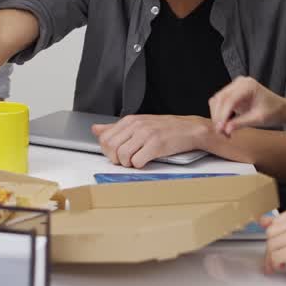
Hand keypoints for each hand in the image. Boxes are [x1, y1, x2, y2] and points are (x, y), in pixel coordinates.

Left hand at [91, 114, 207, 167]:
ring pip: (122, 155)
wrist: (189, 129)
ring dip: (127, 163)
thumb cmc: (165, 128)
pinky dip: (139, 165)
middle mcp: (136, 125)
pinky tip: (145, 161)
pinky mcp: (156, 145)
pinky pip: (137, 161)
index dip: (107, 150)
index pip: (104, 138)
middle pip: (111, 147)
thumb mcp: (138, 123)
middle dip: (115, 159)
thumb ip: (115, 128)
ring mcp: (146, 134)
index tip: (116, 154)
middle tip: (125, 160)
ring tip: (136, 160)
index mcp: (130, 120)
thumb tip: (96, 129)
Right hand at [208, 76, 285, 135]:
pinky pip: (220, 101)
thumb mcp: (258, 119)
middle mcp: (239, 82)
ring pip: (217, 100)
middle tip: (220, 133)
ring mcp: (235, 86)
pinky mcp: (232, 92)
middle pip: (220, 99)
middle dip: (218, 116)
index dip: (222, 115)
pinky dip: (219, 113)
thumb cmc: (273, 111)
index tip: (220, 129)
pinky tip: (224, 124)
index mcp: (248, 86)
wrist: (281, 108)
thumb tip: (225, 130)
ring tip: (223, 131)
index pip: (229, 100)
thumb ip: (241, 123)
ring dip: (217, 116)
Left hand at [261, 202, 285, 285]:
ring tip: (281, 262)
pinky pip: (276, 256)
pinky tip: (283, 265)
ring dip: (272, 257)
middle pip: (272, 232)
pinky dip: (276, 264)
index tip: (278, 244)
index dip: (275, 235)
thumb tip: (262, 220)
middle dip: (272, 247)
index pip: (277, 220)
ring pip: (272, 244)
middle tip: (277, 256)